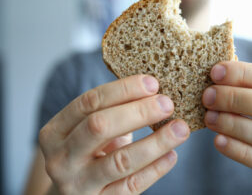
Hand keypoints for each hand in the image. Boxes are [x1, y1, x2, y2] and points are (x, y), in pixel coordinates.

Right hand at [39, 75, 189, 194]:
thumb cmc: (87, 154)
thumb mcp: (88, 131)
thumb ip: (111, 112)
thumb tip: (155, 90)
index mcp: (55, 131)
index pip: (88, 102)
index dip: (123, 90)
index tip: (152, 82)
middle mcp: (61, 158)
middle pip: (100, 127)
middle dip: (138, 112)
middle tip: (167, 103)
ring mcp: (78, 184)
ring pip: (121, 161)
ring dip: (156, 142)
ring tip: (180, 129)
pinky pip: (132, 186)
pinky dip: (156, 169)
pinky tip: (172, 155)